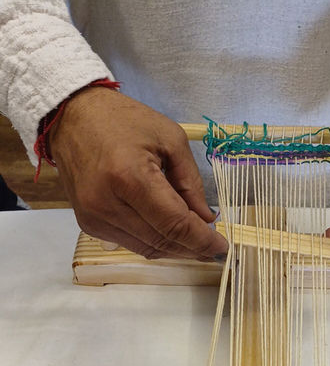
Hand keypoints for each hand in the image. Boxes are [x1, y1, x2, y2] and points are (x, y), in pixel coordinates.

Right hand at [49, 88, 227, 259]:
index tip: (222, 247)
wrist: (72, 117)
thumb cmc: (123, 120)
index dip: (202, 240)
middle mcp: (107, 204)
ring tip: (194, 240)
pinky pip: (130, 243)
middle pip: (162, 241)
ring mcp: (94, 217)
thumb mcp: (170, 139)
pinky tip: (169, 233)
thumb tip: (207, 220)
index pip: (174, 224)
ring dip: (174, 249)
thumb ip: (191, 183)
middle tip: (213, 245)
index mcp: (129, 177)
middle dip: (192, 247)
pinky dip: (154, 242)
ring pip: (147, 249)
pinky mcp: (88, 224)